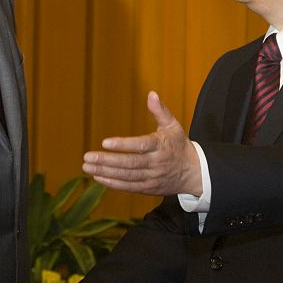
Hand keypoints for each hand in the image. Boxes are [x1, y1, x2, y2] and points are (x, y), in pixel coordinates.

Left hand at [82, 91, 201, 195]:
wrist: (195, 173)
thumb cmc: (180, 146)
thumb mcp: (174, 126)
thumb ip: (161, 111)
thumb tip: (151, 93)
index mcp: (161, 146)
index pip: (140, 145)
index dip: (123, 145)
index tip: (105, 142)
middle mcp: (156, 163)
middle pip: (130, 163)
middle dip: (107, 161)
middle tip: (87, 157)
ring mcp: (152, 178)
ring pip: (127, 176)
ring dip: (106, 172)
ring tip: (87, 166)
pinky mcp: (149, 188)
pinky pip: (129, 187)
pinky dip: (113, 183)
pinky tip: (98, 177)